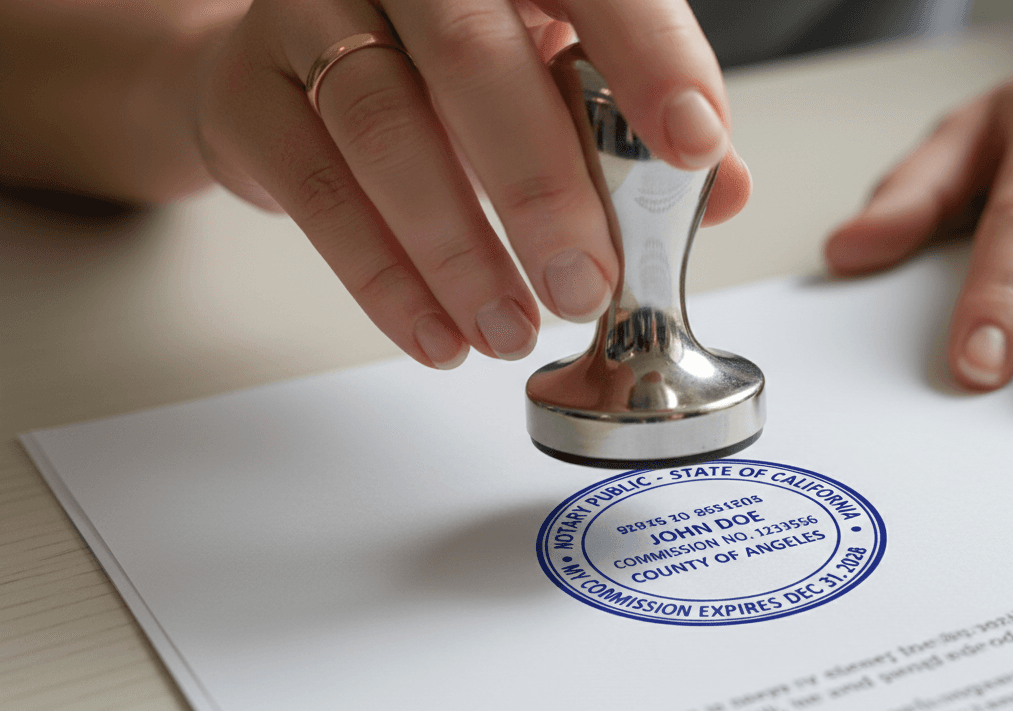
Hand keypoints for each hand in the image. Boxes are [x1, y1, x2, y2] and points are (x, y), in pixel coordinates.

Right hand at [196, 0, 749, 368]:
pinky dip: (383, 277)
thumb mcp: (551, 74)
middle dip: (543, 185)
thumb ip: (633, 125)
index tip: (694, 144)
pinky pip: (316, 188)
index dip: (649, 55)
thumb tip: (722, 189)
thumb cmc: (443, 72)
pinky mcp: (249, 90)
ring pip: (384, 126)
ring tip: (512, 327)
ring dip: (458, 248)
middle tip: (589, 281)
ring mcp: (311, 13)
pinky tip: (440, 335)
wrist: (282, 67)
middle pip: (473, 57)